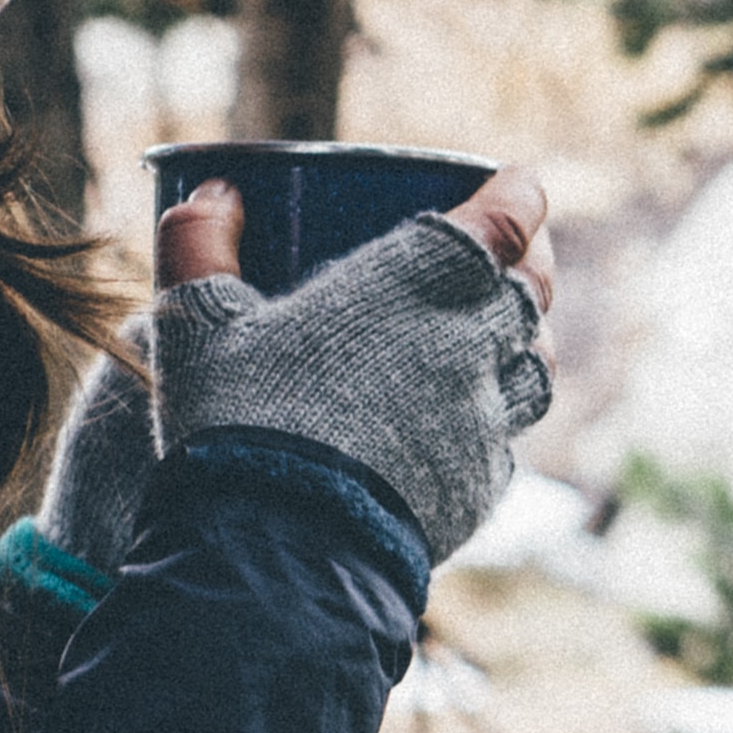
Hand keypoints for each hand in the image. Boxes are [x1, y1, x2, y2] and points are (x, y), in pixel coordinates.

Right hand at [138, 167, 560, 565]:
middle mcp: (472, 345)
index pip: (506, 221)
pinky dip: (491, 420)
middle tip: (514, 252)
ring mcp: (485, 421)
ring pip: (535, 368)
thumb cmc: (240, 419)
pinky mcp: (479, 487)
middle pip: (533, 292)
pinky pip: (504, 441)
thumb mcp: (198, 323)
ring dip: (522, 342)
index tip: (520, 183)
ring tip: (497, 334)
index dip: (520, 197)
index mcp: (422, 282)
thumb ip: (198, 245)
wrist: (282, 550)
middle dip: (531, 263)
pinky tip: (462, 422)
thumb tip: (210, 193)